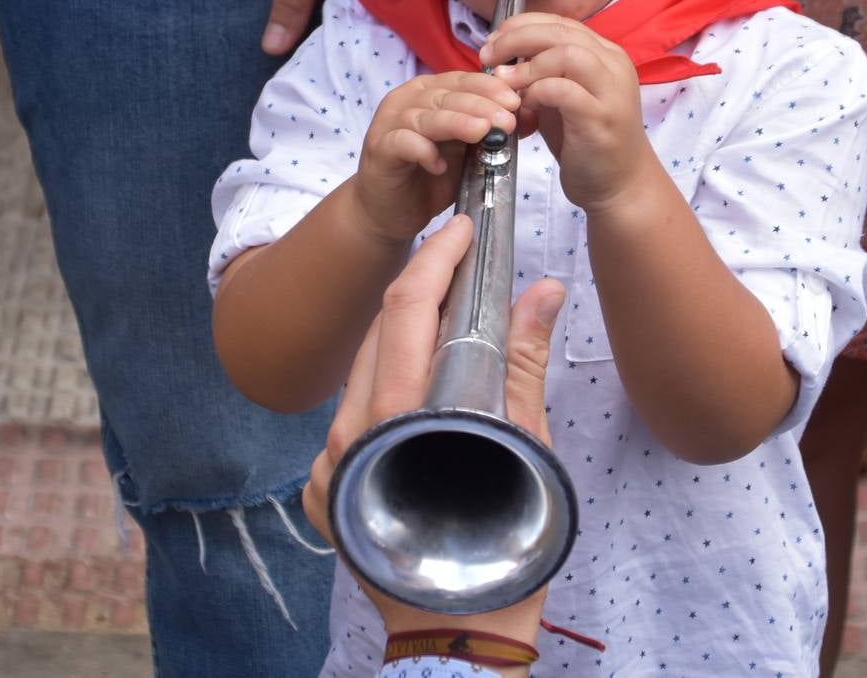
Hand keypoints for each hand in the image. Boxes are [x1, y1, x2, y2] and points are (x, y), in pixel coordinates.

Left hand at [265, 0, 416, 55]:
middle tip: (360, 54)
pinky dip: (421, 12)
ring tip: (389, 32)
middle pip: (382, 36)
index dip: (339, 49)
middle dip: (372, 46)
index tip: (332, 64)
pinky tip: (413, 7)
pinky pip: (432, 5)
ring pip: (410, 23)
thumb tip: (272, 47)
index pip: (347, 42)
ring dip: (399, 30)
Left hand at [302, 216, 564, 649]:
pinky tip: (419, 380)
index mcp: (392, 424)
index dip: (433, 262)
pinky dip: (387, 386)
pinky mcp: (323, 483)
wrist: (456, 641)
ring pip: (362, 372)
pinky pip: (352, 414)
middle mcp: (345, 439)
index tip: (461, 230)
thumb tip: (543, 291)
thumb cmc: (500, 554)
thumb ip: (523, 363)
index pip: (405, 315)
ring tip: (448, 309)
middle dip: (419, 287)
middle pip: (378, 335)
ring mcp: (327, 463)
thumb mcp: (523, 450)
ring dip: (402, 335)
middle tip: (460, 256)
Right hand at [354, 73, 522, 243]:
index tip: (516, 101)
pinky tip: (440, 165)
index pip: (463, 80)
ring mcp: (390, 121)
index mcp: (430, 91)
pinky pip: (403, 143)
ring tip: (482, 133)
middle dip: (481, 107)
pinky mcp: (379, 148)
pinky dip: (423, 151)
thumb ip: (493, 132)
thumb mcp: (469, 152)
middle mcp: (408, 99)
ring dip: (457, 123)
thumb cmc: (430, 174)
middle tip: (507, 121)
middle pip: (447, 96)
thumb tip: (530, 117)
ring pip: (427, 116)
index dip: (491, 88)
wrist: (390, 209)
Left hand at [482, 14, 656, 212]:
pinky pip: (565, 90)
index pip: (559, 23)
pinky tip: (523, 104)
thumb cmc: (585, 141)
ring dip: (527, 64)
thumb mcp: (561, 98)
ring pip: (567, 54)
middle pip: (560, 32)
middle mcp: (614, 65)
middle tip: (488, 56)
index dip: (521, 26)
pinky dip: (537, 91)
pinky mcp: (603, 118)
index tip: (492, 41)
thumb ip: (541, 73)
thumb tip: (502, 57)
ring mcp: (612, 90)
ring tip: (502, 80)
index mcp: (605, 54)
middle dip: (516, 39)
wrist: (619, 186)